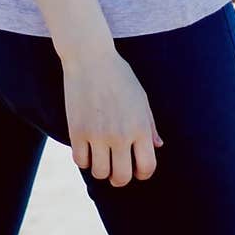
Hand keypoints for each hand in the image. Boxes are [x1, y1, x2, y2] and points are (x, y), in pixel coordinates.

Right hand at [61, 46, 163, 184]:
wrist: (90, 57)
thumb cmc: (118, 75)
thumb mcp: (140, 98)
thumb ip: (149, 125)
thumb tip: (157, 146)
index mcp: (140, 127)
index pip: (146, 168)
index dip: (142, 173)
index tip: (136, 168)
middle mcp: (120, 134)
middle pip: (121, 177)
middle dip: (119, 178)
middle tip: (116, 169)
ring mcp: (97, 134)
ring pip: (99, 172)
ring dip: (101, 169)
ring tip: (100, 158)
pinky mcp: (77, 130)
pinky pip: (80, 160)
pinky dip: (84, 159)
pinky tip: (86, 148)